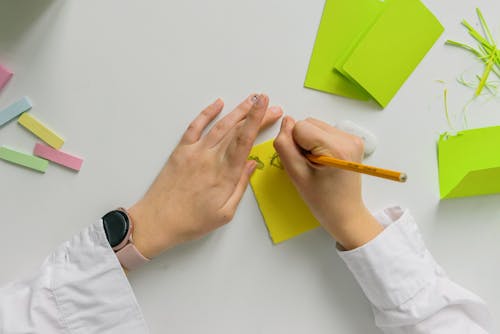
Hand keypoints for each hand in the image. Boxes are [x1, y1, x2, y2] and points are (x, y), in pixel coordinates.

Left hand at [129, 94, 281, 258]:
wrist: (157, 221)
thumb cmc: (191, 222)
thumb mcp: (225, 213)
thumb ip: (240, 186)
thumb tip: (252, 164)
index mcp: (225, 174)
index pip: (246, 140)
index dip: (257, 120)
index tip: (268, 106)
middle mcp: (211, 158)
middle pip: (237, 130)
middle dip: (255, 114)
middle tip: (268, 104)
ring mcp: (194, 152)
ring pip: (220, 125)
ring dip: (237, 110)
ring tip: (250, 100)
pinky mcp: (181, 151)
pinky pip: (195, 126)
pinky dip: (207, 113)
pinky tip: (218, 104)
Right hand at [274, 117, 382, 249]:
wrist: (345, 213)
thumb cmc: (322, 200)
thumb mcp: (296, 174)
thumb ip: (285, 145)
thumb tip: (286, 121)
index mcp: (336, 147)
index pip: (300, 127)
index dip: (293, 144)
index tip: (302, 163)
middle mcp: (348, 138)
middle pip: (309, 123)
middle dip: (302, 142)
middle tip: (308, 165)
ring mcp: (353, 139)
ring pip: (316, 126)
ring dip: (310, 142)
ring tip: (316, 164)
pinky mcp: (353, 141)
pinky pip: (325, 132)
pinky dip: (319, 143)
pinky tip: (323, 161)